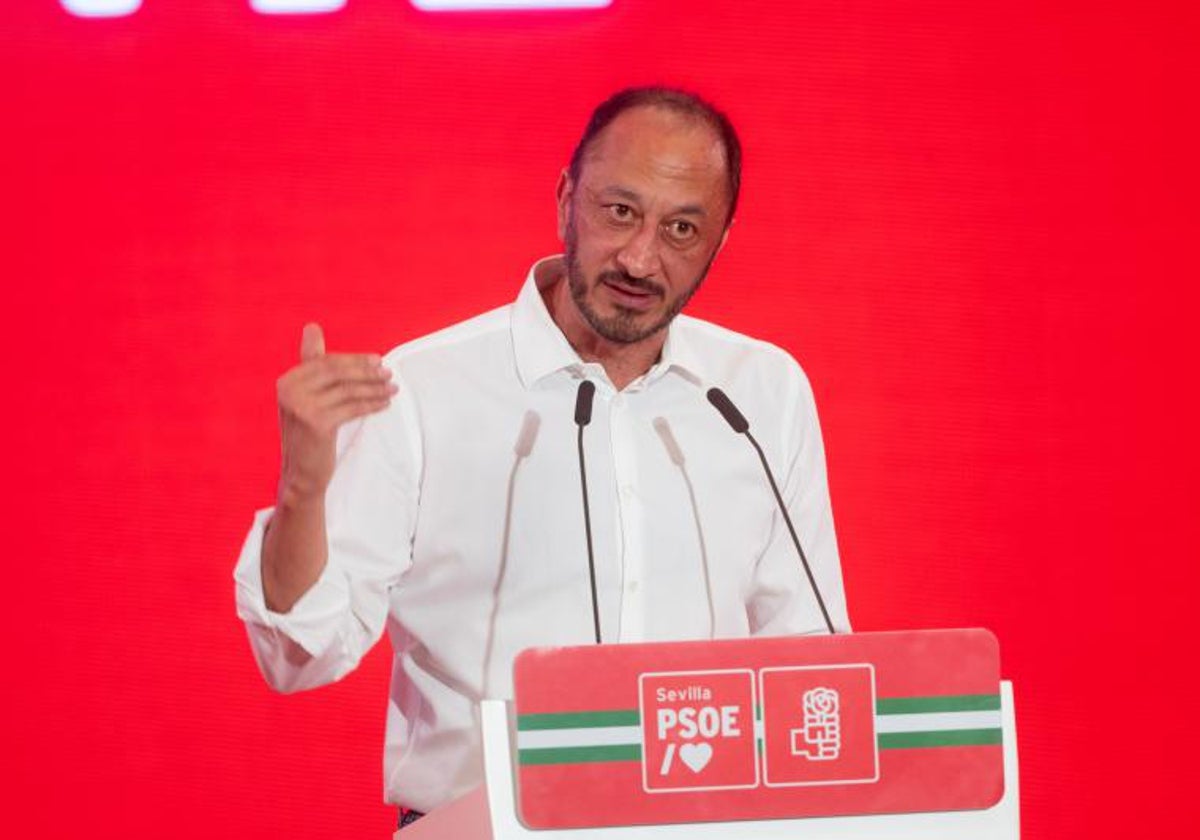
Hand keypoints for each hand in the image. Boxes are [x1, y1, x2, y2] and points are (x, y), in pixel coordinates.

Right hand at [274, 323, 396, 505]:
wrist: (301, 473)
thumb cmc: (308, 434)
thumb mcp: (305, 397)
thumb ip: (311, 363)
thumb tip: (312, 327)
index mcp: (287, 381)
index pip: (326, 361)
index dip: (354, 360)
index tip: (377, 360)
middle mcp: (290, 391)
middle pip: (337, 371)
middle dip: (366, 371)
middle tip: (389, 373)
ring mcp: (302, 407)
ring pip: (348, 390)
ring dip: (374, 388)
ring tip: (392, 389)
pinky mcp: (317, 423)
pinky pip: (352, 407)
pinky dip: (372, 404)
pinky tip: (384, 404)